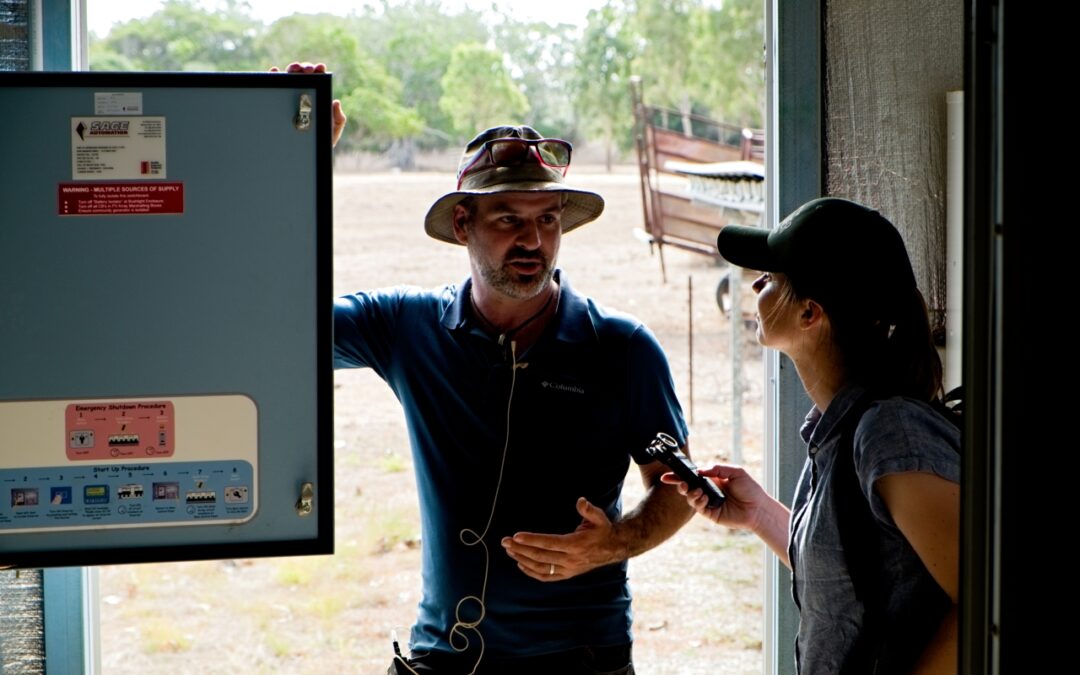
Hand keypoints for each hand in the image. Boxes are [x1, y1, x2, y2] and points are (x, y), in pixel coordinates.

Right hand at [270, 62, 346, 147]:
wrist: (305, 155)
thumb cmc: (319, 143)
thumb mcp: (332, 132)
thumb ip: (339, 119)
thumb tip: (336, 102)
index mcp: (317, 98)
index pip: (318, 80)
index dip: (318, 71)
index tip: (320, 68)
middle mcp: (303, 95)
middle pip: (302, 76)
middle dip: (304, 68)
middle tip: (306, 69)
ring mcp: (289, 98)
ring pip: (288, 79)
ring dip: (291, 70)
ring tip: (293, 68)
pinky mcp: (278, 104)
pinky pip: (274, 89)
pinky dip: (274, 77)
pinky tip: (275, 71)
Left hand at [501, 497, 625, 581]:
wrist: (613, 548)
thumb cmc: (602, 530)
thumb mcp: (599, 517)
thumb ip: (588, 510)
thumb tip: (580, 501)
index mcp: (576, 545)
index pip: (549, 543)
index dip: (532, 540)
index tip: (516, 536)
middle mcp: (571, 560)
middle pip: (541, 556)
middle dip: (521, 549)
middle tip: (505, 541)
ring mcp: (569, 570)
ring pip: (541, 568)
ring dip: (523, 560)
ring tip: (509, 550)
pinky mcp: (567, 575)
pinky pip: (547, 576)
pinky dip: (531, 572)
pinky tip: (520, 564)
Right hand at [660, 464, 766, 528]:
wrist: (758, 508)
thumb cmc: (750, 489)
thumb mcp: (736, 472)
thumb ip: (717, 469)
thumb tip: (700, 470)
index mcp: (712, 479)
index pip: (692, 476)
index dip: (678, 476)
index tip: (666, 476)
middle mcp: (708, 491)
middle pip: (687, 487)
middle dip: (680, 485)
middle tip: (682, 484)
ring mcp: (709, 502)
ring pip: (691, 498)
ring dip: (691, 493)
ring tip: (698, 491)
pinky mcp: (711, 514)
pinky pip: (699, 508)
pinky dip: (698, 502)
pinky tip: (704, 498)